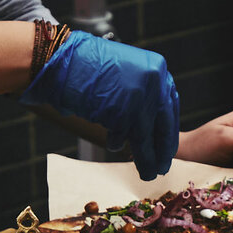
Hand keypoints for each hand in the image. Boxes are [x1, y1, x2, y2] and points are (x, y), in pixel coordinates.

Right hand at [20, 31, 178, 179]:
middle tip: (162, 167)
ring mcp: (139, 96)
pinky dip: (118, 144)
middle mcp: (154, 81)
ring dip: (146, 158)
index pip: (170, 105)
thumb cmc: (88, 65)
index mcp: (157, 68)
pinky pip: (125, 137)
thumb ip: (143, 92)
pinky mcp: (122, 112)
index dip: (168, 130)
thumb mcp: (126, 71)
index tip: (167, 146)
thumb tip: (152, 122)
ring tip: (147, 173)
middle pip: (163, 124)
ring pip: (146, 136)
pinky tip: (114, 146)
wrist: (62, 60)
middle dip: (162, 149)